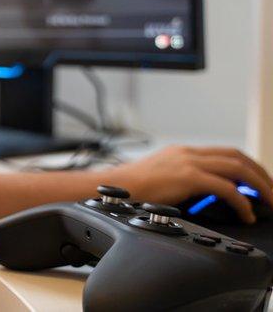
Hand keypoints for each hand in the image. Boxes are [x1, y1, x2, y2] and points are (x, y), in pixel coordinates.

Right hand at [106, 145, 272, 222]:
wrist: (110, 189)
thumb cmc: (129, 190)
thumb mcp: (160, 180)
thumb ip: (183, 183)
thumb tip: (204, 199)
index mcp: (182, 152)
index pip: (226, 153)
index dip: (249, 167)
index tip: (260, 184)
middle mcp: (188, 153)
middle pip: (238, 157)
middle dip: (261, 176)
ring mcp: (188, 162)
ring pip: (238, 168)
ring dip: (259, 186)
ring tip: (269, 203)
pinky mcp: (187, 176)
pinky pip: (226, 188)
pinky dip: (242, 202)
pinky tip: (246, 214)